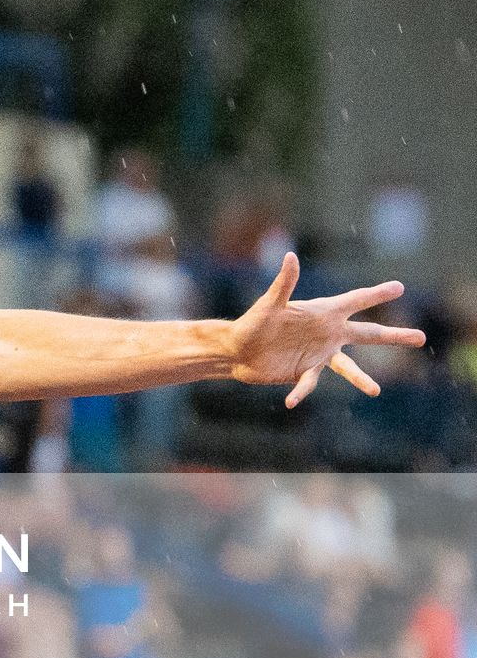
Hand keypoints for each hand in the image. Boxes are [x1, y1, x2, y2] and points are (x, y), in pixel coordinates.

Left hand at [228, 253, 426, 407]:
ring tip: (375, 391)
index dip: (376, 294)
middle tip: (421, 337)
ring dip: (361, 379)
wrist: (236, 350)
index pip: (355, 301)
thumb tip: (290, 256)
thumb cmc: (252, 323)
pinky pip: (309, 385)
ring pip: (347, 367)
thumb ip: (283, 283)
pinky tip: (291, 402)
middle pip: (368, 334)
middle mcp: (327, 334)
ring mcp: (318, 354)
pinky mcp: (304, 372)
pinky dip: (302, 393)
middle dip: (394, 336)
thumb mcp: (268, 304)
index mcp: (322, 313)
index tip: (399, 287)